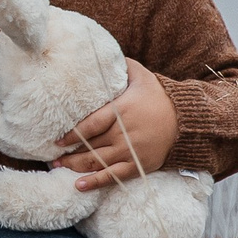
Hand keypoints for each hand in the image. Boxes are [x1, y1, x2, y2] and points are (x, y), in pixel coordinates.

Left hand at [55, 58, 179, 190]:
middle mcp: (124, 133)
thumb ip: (122, 66)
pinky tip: (79, 186)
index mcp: (121, 111)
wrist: (186, 122)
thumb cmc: (160, 96)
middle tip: (50, 156)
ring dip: (75, 167)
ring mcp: (131, 151)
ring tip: (58, 168)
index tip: (56, 139)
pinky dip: (95, 182)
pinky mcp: (138, 165)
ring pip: (97, 162)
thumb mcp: (142, 76)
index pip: (90, 125)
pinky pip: (114, 176)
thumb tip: (104, 52)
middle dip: (68, 153)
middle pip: (90, 146)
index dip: (71, 134)